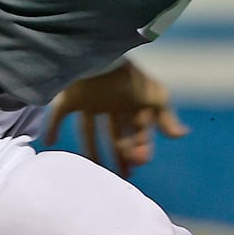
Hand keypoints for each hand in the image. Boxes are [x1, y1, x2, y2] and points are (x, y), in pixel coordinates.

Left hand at [44, 60, 189, 179]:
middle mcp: (111, 104)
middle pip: (115, 134)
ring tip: (94, 170)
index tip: (140, 161)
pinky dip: (52, 128)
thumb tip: (183, 135)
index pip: (136, 130)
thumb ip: (166, 118)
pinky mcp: (70, 99)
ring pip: (90, 131)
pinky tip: (50, 142)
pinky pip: (59, 116)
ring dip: (92, 150)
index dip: (139, 146)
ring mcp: (90, 102)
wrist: (102, 60)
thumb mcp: (155, 99)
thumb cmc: (132, 80)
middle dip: (121, 153)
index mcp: (131, 103)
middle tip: (124, 174)